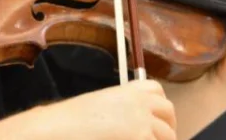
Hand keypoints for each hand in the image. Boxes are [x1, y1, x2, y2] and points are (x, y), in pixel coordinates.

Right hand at [37, 79, 175, 139]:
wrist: (57, 129)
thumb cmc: (69, 122)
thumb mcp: (99, 107)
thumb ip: (121, 112)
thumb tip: (134, 126)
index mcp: (127, 91)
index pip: (157, 91)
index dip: (160, 107)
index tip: (158, 120)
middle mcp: (139, 103)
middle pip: (168, 112)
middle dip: (168, 127)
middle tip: (160, 139)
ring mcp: (143, 123)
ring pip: (168, 135)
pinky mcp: (141, 138)